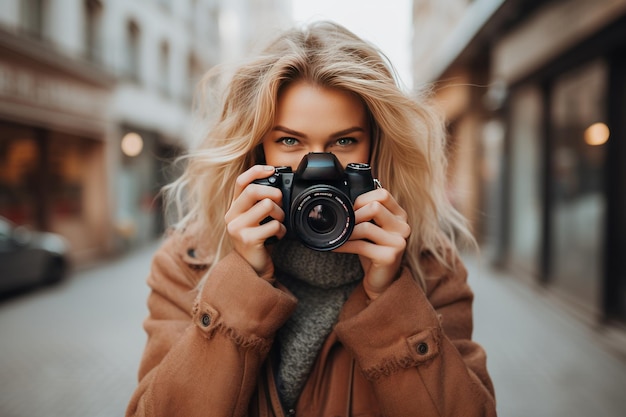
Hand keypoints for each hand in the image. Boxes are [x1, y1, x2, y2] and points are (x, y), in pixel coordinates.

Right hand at [224, 165, 285, 279]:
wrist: (252, 268)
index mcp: (234, 207)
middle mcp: (231, 215)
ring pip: (266, 205)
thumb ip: (258, 203)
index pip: (241, 181)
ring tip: (279, 222)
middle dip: (273, 193)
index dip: (256, 171)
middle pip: (253, 190)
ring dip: (280, 213)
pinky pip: (272, 225)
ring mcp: (237, 228)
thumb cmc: (257, 241)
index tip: (272, 169)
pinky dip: (281, 229)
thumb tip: (277, 185)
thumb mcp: (254, 219)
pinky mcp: (247, 239)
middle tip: (280, 202)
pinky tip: (278, 235)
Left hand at [333, 188, 410, 299]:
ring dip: (348, 231)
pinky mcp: (389, 257)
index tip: (353, 210)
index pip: (383, 194)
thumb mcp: (374, 228)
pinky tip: (337, 246)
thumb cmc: (375, 250)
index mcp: (400, 215)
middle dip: (355, 214)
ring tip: (340, 236)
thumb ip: (368, 213)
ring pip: (366, 227)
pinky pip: (361, 246)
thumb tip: (345, 201)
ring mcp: (398, 242)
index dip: (363, 199)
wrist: (382, 280)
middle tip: (345, 224)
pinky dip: (344, 245)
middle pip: (375, 207)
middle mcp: (403, 227)